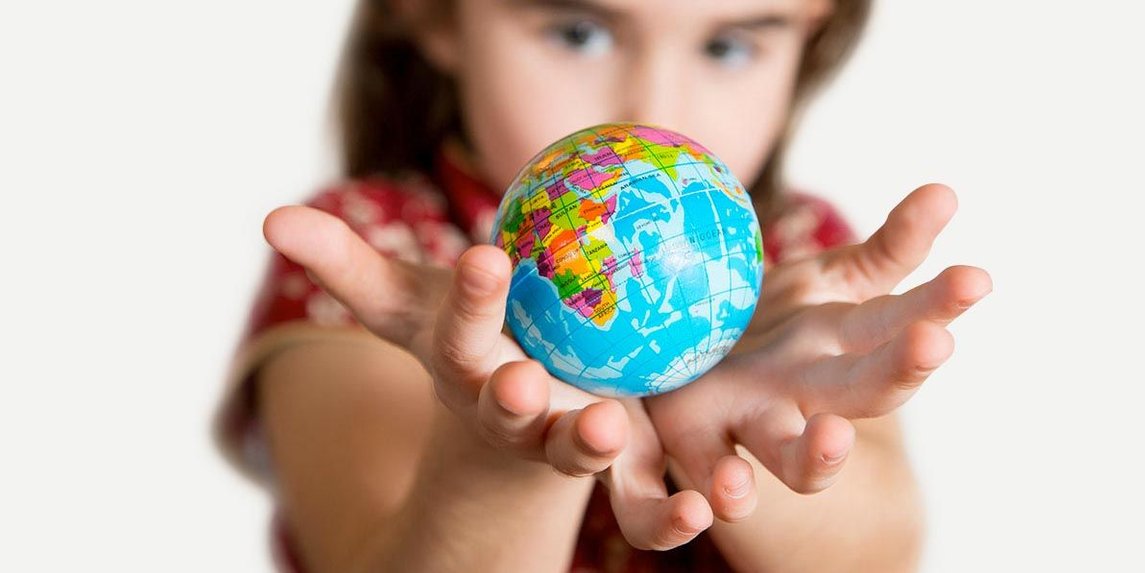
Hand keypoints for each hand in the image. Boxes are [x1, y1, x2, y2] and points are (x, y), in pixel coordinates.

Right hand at [262, 207, 712, 549]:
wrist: (515, 405)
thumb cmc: (466, 335)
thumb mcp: (411, 301)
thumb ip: (348, 264)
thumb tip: (269, 219)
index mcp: (469, 365)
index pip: (461, 328)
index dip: (470, 300)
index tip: (484, 257)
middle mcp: (512, 411)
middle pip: (509, 403)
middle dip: (511, 395)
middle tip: (519, 378)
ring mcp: (564, 443)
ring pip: (575, 453)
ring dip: (586, 445)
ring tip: (605, 428)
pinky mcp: (618, 469)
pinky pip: (643, 503)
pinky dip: (671, 513)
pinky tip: (706, 508)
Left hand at [646, 183, 992, 519]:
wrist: (685, 374)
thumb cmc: (768, 325)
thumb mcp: (831, 282)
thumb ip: (893, 247)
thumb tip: (948, 192)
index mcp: (844, 347)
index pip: (902, 322)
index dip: (939, 303)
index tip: (977, 279)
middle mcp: (808, 391)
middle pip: (864, 388)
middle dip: (900, 369)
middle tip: (933, 343)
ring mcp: (752, 421)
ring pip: (792, 454)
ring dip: (817, 457)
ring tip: (833, 440)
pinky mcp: (689, 443)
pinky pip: (705, 474)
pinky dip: (717, 497)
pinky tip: (725, 498)